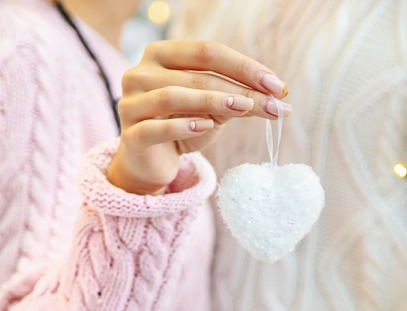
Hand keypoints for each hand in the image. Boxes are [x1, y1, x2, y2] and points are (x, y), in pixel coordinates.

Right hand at [108, 40, 289, 194]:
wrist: (152, 162)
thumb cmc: (184, 126)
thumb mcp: (215, 110)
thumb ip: (238, 98)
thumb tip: (277, 97)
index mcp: (162, 55)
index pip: (207, 52)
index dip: (244, 66)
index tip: (277, 85)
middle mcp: (141, 72)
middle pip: (196, 75)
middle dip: (240, 89)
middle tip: (273, 104)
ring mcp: (131, 102)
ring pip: (174, 95)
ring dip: (213, 101)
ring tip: (243, 109)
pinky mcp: (130, 135)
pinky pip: (156, 128)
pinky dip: (183, 126)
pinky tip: (206, 127)